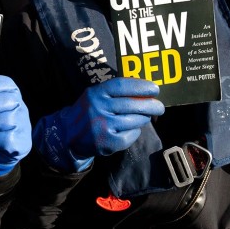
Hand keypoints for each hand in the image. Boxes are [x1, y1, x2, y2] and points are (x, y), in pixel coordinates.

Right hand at [32, 77, 164, 172]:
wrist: (69, 135)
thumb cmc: (88, 112)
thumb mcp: (96, 96)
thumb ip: (115, 93)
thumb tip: (145, 91)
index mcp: (96, 93)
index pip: (122, 86)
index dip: (141, 86)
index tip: (155, 89)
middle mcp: (98, 108)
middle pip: (132, 105)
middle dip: (151, 105)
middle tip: (160, 107)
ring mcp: (102, 126)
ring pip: (134, 121)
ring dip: (143, 119)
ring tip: (145, 118)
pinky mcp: (107, 142)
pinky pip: (130, 136)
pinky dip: (134, 133)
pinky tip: (131, 130)